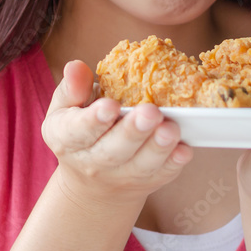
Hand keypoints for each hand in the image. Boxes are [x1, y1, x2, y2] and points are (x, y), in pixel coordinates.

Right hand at [41, 60, 193, 207]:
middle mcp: (92, 162)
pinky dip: (174, 163)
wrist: (92, 182)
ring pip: (140, 165)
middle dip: (133, 132)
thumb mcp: (66, 108)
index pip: (77, 131)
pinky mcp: (146, 183)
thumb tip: (75, 66)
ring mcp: (120, 176)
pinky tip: (185, 148)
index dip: (94, 120)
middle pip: (112, 151)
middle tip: (151, 112)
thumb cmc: (80, 130)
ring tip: (171, 128)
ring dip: (158, 148)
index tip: (111, 105)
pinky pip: (161, 175)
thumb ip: (72, 88)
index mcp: (66, 139)